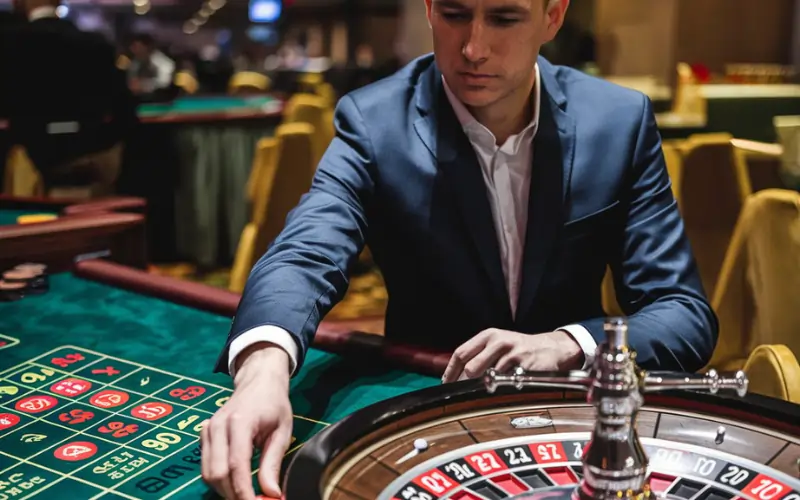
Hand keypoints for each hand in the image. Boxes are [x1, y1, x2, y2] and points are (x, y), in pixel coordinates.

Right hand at [201, 344, 292, 498]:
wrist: (258, 380)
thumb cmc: (273, 403)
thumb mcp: (282, 431)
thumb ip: (273, 463)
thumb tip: (272, 495)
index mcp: (240, 422)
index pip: (237, 465)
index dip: (244, 491)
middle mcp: (218, 426)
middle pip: (217, 473)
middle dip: (233, 494)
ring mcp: (208, 429)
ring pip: (207, 473)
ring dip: (225, 490)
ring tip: (245, 495)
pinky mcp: (204, 434)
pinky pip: (205, 465)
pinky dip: (218, 480)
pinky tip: (235, 483)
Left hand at [441, 329, 583, 382]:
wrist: (550, 348)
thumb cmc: (518, 349)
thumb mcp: (497, 344)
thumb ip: (477, 356)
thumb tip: (455, 377)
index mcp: (488, 336)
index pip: (461, 353)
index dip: (451, 371)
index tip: (445, 384)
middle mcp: (498, 341)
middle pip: (471, 367)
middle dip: (466, 383)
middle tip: (465, 393)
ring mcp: (512, 353)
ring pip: (489, 377)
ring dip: (487, 387)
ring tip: (491, 390)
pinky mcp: (525, 365)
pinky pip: (507, 383)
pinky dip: (504, 389)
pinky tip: (508, 387)